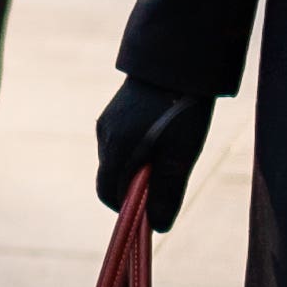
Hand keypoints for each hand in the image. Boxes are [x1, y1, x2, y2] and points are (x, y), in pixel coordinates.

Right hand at [94, 79, 213, 230]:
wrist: (178, 59)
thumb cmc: (182, 110)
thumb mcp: (181, 156)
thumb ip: (168, 192)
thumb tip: (159, 227)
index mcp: (116, 150)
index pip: (108, 194)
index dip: (126, 209)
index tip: (150, 210)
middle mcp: (105, 136)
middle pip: (112, 177)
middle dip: (134, 187)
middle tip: (166, 181)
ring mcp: (107, 121)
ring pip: (117, 159)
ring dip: (136, 167)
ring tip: (168, 153)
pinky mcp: (115, 110)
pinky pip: (120, 141)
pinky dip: (135, 149)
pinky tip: (161, 135)